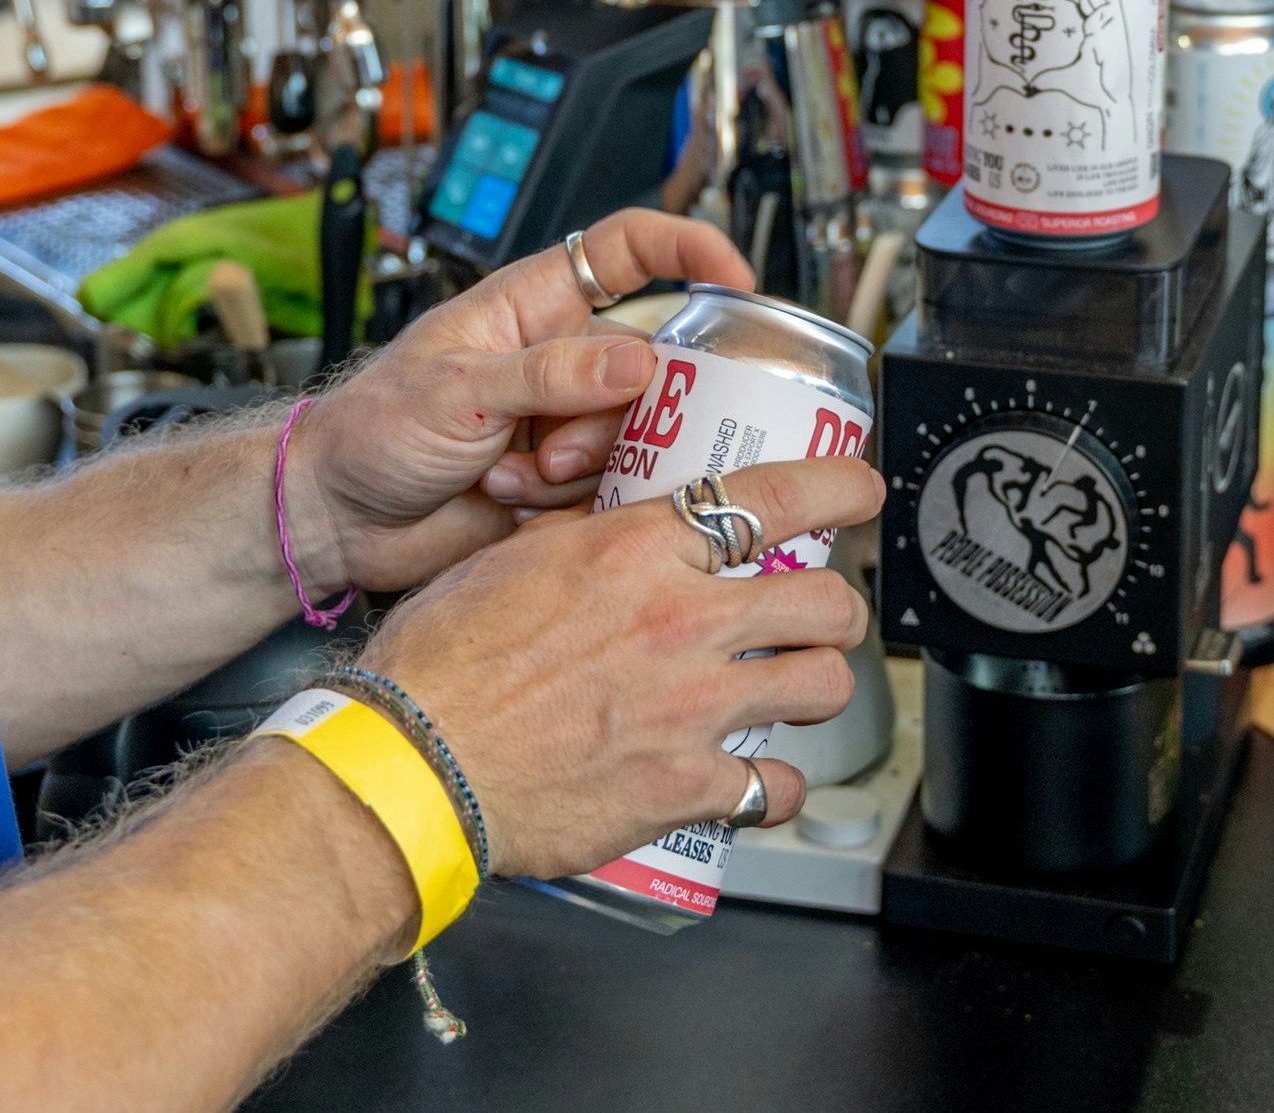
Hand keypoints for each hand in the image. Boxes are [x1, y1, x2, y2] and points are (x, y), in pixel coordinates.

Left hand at [284, 210, 754, 597]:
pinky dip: (572, 504)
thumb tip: (636, 360)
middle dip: (630, 408)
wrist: (337, 520)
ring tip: (520, 477)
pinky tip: (515, 504)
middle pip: (655, 361)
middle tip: (567, 445)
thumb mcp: (456, 390)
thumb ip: (547, 376)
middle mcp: (562, 360)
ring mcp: (567, 424)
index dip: (689, 249)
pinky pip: (614, 490)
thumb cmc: (372, 430)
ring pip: (639, 434)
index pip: (628, 250)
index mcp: (534, 307)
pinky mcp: (565, 486)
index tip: (737, 278)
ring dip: (586, 464)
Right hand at [360, 454, 881, 876]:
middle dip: (834, 608)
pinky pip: (778, 786)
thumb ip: (585, 540)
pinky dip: (776, 785)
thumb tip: (622, 527)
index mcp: (638, 552)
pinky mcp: (685, 786)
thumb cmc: (440, 664)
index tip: (860, 488)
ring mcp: (693, 708)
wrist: (413, 762)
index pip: (775, 496)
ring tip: (790, 689)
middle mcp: (680, 622)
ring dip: (816, 686)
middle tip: (813, 616)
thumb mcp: (510, 561)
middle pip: (827, 602)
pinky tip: (755, 779)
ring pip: (825, 686)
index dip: (840, 487)